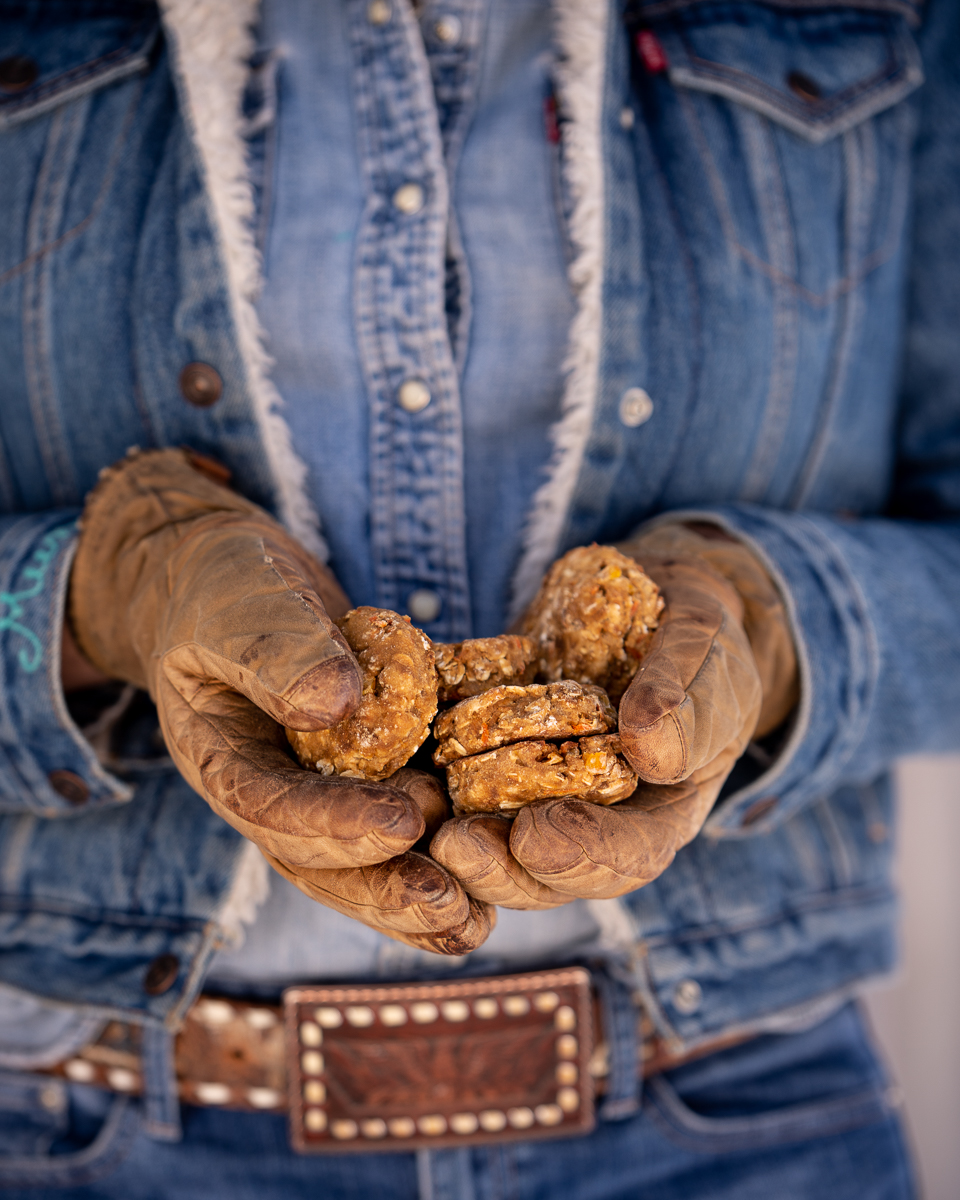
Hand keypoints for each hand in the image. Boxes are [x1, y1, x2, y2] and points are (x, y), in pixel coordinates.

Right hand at [69, 449, 491, 953]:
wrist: (238, 584)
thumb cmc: (229, 586)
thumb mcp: (240, 603)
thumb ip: (276, 650)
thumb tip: (334, 704)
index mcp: (225, 758)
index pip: (273, 806)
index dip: (334, 823)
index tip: (399, 823)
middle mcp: (276, 790)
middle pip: (322, 861)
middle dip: (385, 887)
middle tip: (448, 904)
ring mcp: (323, 789)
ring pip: (364, 861)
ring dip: (416, 894)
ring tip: (475, 919)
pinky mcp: (370, 773)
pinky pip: (402, 818)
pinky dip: (442, 851)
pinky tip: (492, 882)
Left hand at [432, 523, 797, 904]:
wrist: (656, 606)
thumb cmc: (699, 637)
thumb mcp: (710, 654)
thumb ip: (689, 701)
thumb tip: (650, 750)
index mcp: (659, 812)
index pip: (628, 856)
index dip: (583, 855)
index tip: (537, 835)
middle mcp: (594, 819)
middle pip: (547, 872)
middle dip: (501, 869)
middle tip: (455, 847)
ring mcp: (540, 794)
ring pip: (495, 842)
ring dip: (456, 844)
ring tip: (419, 825)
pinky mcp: (495, 758)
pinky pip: (459, 781)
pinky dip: (425, 782)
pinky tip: (390, 764)